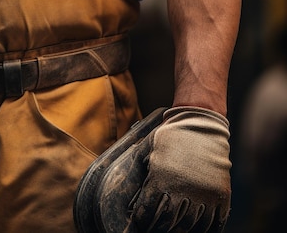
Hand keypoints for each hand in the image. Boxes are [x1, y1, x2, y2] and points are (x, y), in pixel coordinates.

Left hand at [131, 107, 230, 232]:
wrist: (200, 122)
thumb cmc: (172, 133)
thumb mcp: (150, 146)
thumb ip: (140, 164)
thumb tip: (124, 176)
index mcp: (161, 178)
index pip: (147, 209)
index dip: (142, 219)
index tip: (140, 222)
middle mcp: (182, 189)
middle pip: (167, 222)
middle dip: (158, 228)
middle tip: (154, 229)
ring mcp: (203, 194)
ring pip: (189, 225)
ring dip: (180, 230)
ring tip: (174, 230)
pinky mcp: (220, 195)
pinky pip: (214, 222)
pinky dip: (205, 229)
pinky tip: (197, 229)